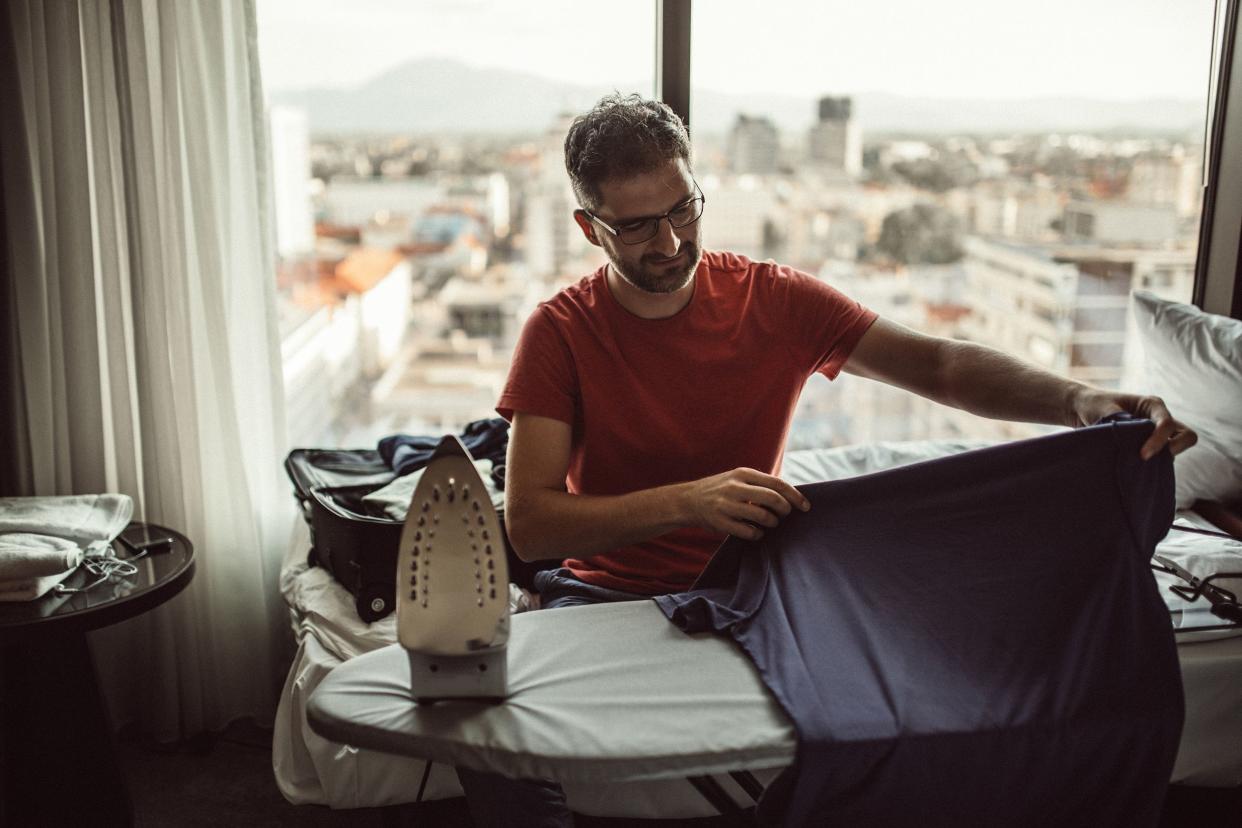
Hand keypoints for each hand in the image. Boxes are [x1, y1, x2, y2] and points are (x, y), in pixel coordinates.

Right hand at [678, 467, 810, 539]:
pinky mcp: (721, 522)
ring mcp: (726, 505)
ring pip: (763, 516)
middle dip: (785, 510)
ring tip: (770, 523)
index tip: (806, 506)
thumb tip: (790, 495)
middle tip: (785, 515)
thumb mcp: (737, 478)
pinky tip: (756, 531)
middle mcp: (735, 487)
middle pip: (773, 499)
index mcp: (742, 473)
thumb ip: (760, 484)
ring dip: (772, 523)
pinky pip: (749, 532)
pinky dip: (758, 534)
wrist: (687, 500)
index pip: (777, 483)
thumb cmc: (720, 490)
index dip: (795, 496)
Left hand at [1071, 388, 1197, 459]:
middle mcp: (1159, 419)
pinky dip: (1152, 467)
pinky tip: (1134, 472)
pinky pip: (1160, 460)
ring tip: (1138, 467)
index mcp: (1152, 405)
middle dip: (1175, 449)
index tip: (1142, 455)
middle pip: (1186, 436)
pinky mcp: (1149, 447)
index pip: (1167, 424)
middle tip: (1148, 458)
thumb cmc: (1095, 404)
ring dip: (1161, 460)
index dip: (1159, 440)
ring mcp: (1157, 434)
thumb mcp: (1104, 410)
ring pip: (1175, 450)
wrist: (1083, 410)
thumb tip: (1132, 444)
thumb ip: (1120, 423)